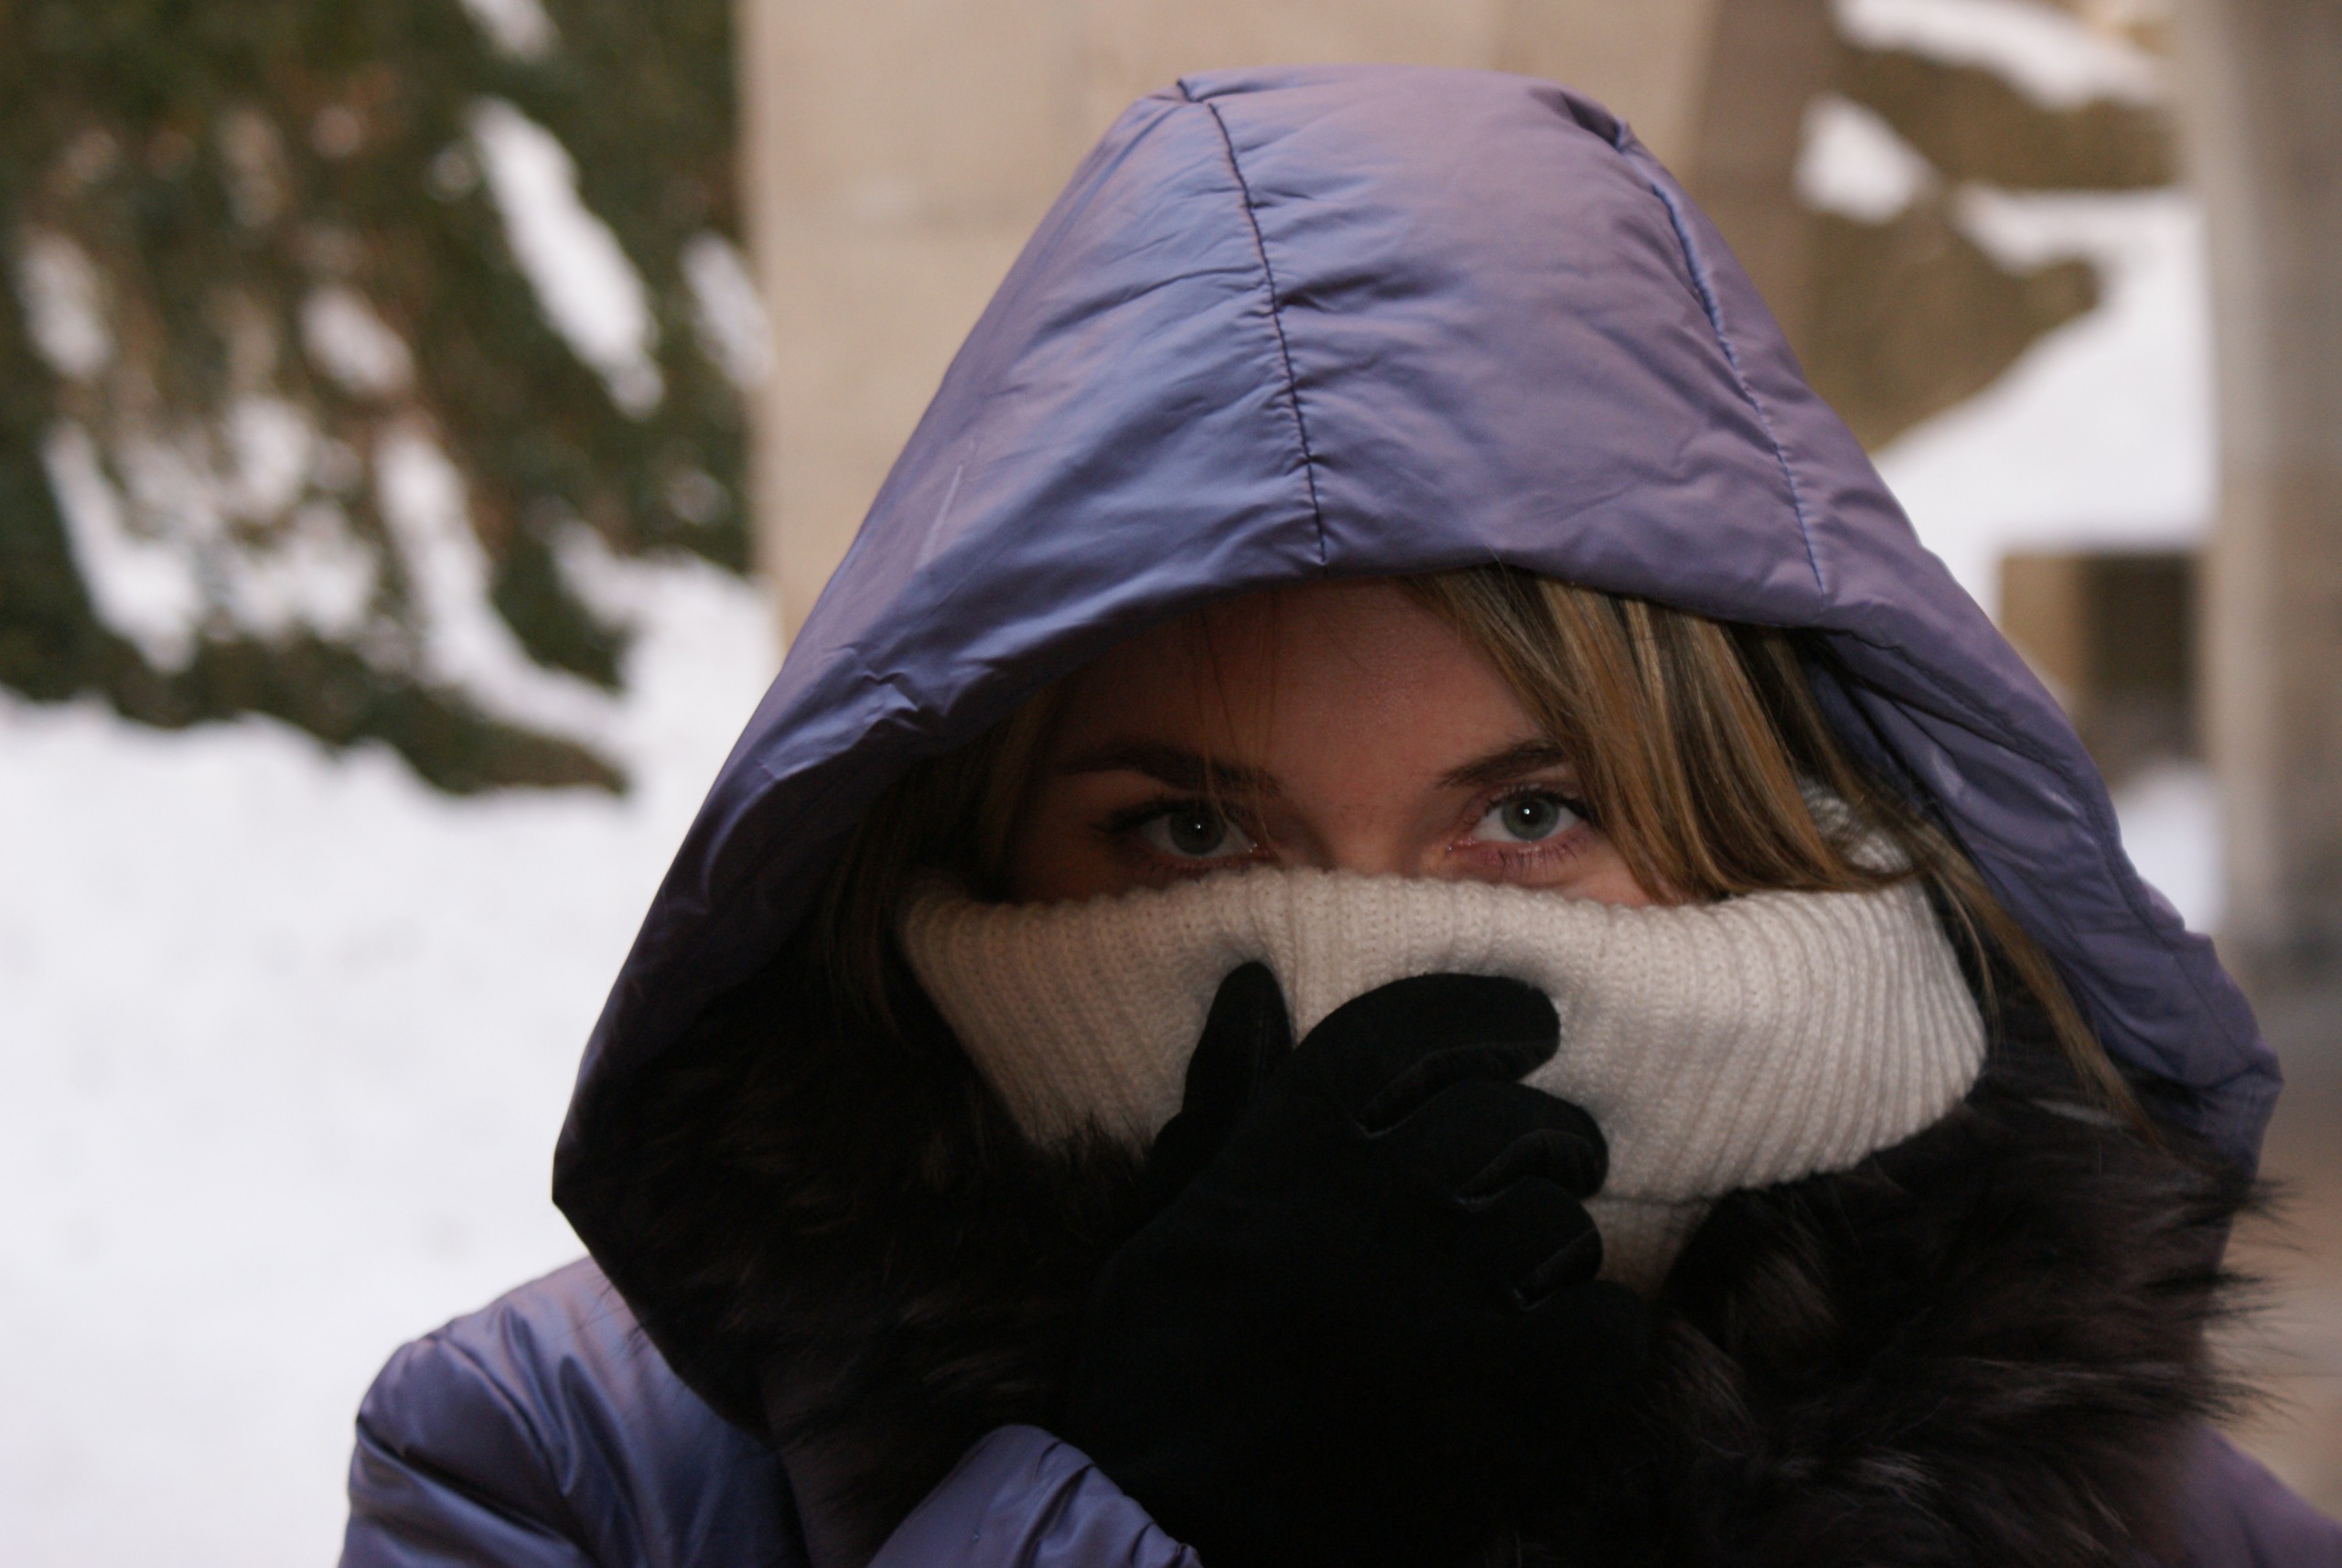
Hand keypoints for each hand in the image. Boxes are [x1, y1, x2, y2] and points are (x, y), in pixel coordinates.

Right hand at [1061, 964, 1648, 1567]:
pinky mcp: (1507, 1401)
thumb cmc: (1160, 1370)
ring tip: (1536, 1272)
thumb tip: (1255, 984)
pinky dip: (1599, 1329)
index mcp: (1285, 1152)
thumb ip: (1226, 1098)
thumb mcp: (1169, 1216)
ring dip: (1560, 1239)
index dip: (1485, 1013)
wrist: (1173, 1527)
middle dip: (1549, 1126)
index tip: (1531, 1026)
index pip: (1406, 1031)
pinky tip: (1564, 1347)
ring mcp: (1445, 1300)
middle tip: (1560, 1152)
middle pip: (1506, 1116)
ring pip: (1560, 1219)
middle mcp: (1373, 1203)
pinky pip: (1605, 1323)